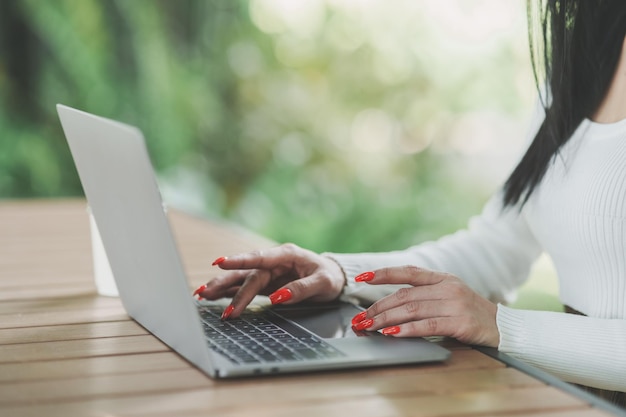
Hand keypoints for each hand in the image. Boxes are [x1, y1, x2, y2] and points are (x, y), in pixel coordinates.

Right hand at [193, 243, 345, 318]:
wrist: (334, 277)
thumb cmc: (329, 277)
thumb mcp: (323, 283)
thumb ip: (301, 289)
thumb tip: (278, 298)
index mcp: (287, 255)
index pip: (260, 258)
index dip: (240, 260)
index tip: (220, 262)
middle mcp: (273, 262)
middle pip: (246, 272)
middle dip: (225, 283)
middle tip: (206, 292)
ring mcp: (268, 273)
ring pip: (240, 279)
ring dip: (221, 287)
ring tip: (201, 294)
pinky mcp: (265, 284)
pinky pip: (243, 287)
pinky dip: (228, 292)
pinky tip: (213, 296)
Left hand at [351, 266, 498, 346]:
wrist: (502, 328)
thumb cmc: (470, 313)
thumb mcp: (449, 296)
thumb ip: (424, 295)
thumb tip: (389, 305)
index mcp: (442, 278)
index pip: (407, 271)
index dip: (383, 273)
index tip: (361, 277)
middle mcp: (447, 288)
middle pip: (404, 295)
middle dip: (378, 307)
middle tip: (361, 318)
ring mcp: (455, 304)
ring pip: (411, 310)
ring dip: (386, 320)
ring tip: (369, 327)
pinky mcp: (460, 322)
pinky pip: (427, 325)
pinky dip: (407, 329)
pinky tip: (392, 333)